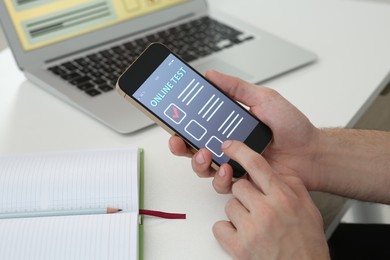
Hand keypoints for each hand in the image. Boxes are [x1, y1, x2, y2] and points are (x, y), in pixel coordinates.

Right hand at [169, 70, 321, 192]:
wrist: (311, 152)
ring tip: (207, 155)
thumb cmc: (291, 126)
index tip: (170, 117)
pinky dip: (221, 178)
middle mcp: (226, 146)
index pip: (197, 125)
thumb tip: (211, 75)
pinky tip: (229, 169)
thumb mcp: (263, 98)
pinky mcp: (242, 181)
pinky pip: (223, 184)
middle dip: (181, 146)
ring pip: (203, 168)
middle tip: (180, 141)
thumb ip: (236, 88)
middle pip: (193, 148)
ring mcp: (233, 164)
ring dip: (198, 162)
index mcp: (228, 125)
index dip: (181, 123)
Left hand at [213, 140, 328, 259]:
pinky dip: (227, 231)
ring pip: (229, 205)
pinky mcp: (240, 246)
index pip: (257, 165)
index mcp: (284, 198)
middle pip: (238, 186)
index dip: (240, 151)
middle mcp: (267, 210)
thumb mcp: (309, 209)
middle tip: (255, 206)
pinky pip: (219, 226)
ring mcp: (252, 228)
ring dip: (238, 214)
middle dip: (244, 194)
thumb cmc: (307, 244)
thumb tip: (277, 173)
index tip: (229, 145)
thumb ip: (292, 187)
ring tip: (253, 225)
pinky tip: (242, 235)